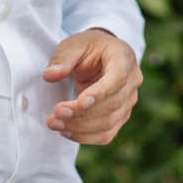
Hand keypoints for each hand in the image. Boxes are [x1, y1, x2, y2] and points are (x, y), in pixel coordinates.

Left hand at [42, 29, 142, 144]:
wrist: (101, 56)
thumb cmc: (88, 48)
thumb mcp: (73, 45)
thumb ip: (62, 59)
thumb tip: (49, 76)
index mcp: (123, 58)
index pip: (118, 79)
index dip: (100, 93)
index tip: (79, 101)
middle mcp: (132, 81)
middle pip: (112, 105)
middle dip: (82, 113)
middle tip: (55, 113)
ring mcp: (129, 101)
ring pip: (108, 123)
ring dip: (79, 128)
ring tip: (54, 123)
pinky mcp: (120, 117)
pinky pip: (106, 135)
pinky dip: (85, 137)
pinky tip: (65, 132)